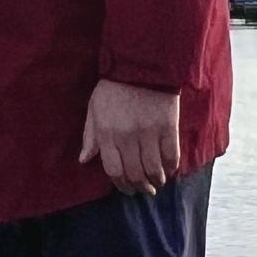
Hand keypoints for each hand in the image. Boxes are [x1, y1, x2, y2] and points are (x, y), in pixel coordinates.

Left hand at [79, 77, 180, 195]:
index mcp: (107, 133)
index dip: (121, 185)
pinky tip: (168, 170)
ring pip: (154, 169)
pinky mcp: (168, 128)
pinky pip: (171, 157)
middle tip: (144, 190)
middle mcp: (128, 137)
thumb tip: (84, 160)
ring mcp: (149, 133)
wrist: (141, 66)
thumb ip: (90, 136)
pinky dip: (170, 168)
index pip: (114, 170)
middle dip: (140, 187)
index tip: (127, 189)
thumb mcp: (94, 110)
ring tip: (156, 182)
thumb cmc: (113, 88)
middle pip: (135, 174)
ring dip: (156, 181)